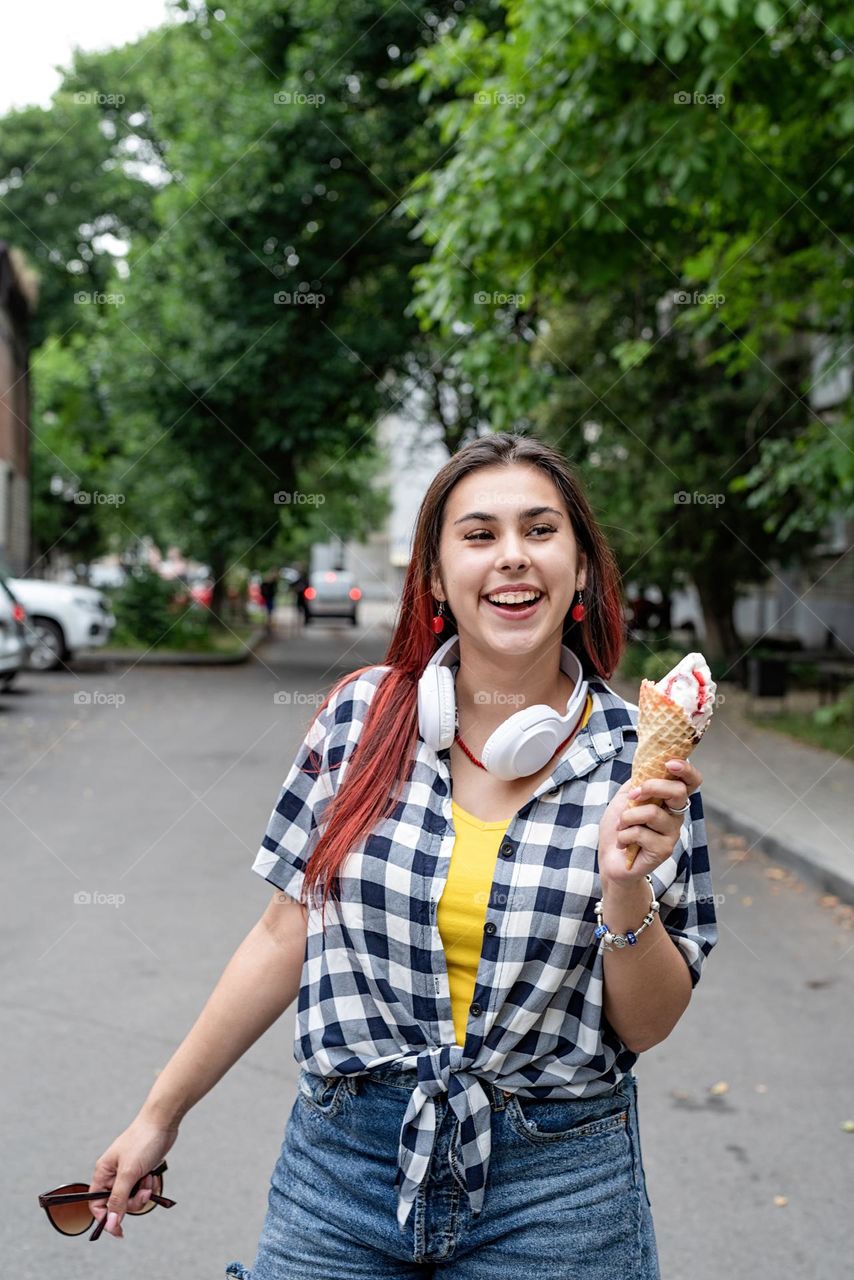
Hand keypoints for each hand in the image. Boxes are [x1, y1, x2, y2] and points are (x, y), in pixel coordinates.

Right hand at [87, 1112, 178, 1238]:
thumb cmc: (143, 1141)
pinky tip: (153, 1175)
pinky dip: (149, 1186)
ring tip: (149, 1179)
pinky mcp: (140, 1171)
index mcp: (103, 1173)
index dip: (105, 1218)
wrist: (162, 1121)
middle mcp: (112, 1174)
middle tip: (143, 1193)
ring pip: (132, 1198)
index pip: (96, 1204)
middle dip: (132, 1202)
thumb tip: (110, 1224)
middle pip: (117, 1204)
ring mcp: (127, 1173)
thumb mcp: (129, 1173)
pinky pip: (142, 1189)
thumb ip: (118, 1200)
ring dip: (142, 1193)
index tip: (118, 1230)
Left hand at [597, 759, 701, 886]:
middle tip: (633, 795)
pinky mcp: (664, 850)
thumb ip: (638, 782)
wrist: (610, 858)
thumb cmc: (619, 827)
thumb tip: (647, 766)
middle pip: (678, 792)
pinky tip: (624, 843)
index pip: (690, 782)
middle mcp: (676, 815)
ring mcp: (672, 833)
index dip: (686, 770)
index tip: (670, 763)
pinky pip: (641, 833)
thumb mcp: (625, 798)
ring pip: (653, 813)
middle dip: (652, 787)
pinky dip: (624, 835)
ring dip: (628, 817)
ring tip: (621, 826)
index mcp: (669, 800)